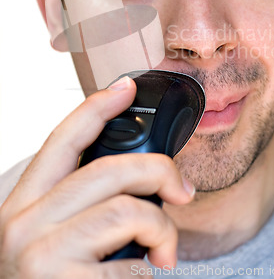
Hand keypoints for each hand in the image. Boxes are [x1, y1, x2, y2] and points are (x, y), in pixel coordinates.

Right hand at [0, 77, 194, 277]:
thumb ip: (82, 205)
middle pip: (110, 169)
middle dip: (160, 173)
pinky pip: (133, 266)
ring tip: (163, 254)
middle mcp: (21, 226)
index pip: (61, 140)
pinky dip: (149, 273)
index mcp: (21, 206)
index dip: (96, 107)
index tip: (127, 86)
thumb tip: (139, 176)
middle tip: (181, 194)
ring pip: (128, 210)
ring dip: (162, 230)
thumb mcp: (54, 238)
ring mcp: (39, 258)